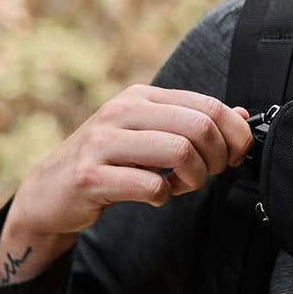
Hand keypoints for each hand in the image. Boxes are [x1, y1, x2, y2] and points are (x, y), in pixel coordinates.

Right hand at [0, 86, 252, 285]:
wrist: (50, 191)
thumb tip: (243, 114)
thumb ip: (192, 121)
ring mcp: (103, 143)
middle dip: (216, 158)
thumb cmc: (111, 161)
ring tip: (181, 186)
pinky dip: (163, 197)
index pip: (209, 105)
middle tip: (206, 175)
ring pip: (180, 151)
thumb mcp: (150, 132)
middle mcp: (122, 111)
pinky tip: (155, 197)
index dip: (234, 134)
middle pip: (199, 127)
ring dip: (193, 178)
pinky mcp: (90, 177)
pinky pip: (150, 186)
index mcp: (142, 96)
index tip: (235, 156)